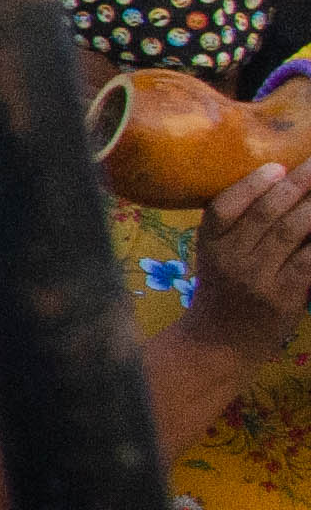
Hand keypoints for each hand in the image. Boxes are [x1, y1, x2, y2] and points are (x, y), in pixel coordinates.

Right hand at [191, 162, 310, 344]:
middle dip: (295, 185)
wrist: (222, 342)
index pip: (223, 208)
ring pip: (291, 232)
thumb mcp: (216, 256)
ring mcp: (258, 279)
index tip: (276, 167)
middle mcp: (230, 259)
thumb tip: (282, 185)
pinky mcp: (285, 295)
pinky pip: (310, 260)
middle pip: (263, 214)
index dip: (250, 185)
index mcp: (209, 244)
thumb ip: (238, 227)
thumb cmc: (223, 291)